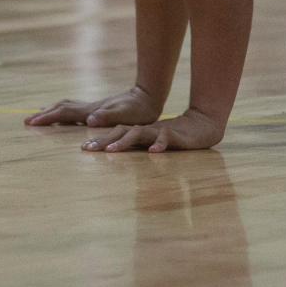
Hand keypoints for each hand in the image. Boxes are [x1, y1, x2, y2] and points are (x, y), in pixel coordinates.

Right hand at [25, 85, 161, 128]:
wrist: (147, 95)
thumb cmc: (138, 110)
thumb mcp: (125, 115)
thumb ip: (107, 116)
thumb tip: (88, 119)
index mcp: (91, 111)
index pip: (63, 114)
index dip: (47, 118)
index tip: (30, 123)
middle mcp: (89, 108)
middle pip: (60, 108)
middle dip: (44, 115)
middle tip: (27, 122)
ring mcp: (93, 107)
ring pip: (66, 107)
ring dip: (51, 111)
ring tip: (39, 115)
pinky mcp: (98, 109)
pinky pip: (74, 110)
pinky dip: (63, 112)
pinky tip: (64, 115)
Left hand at [82, 108, 223, 153]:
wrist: (201, 125)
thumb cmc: (174, 138)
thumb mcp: (152, 144)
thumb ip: (138, 149)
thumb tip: (118, 161)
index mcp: (139, 133)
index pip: (116, 135)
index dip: (100, 140)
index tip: (84, 149)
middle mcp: (145, 130)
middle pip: (121, 133)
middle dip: (104, 141)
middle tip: (88, 149)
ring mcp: (159, 131)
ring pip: (139, 133)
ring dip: (124, 142)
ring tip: (112, 151)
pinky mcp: (175, 135)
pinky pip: (165, 138)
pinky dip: (159, 144)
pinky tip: (153, 152)